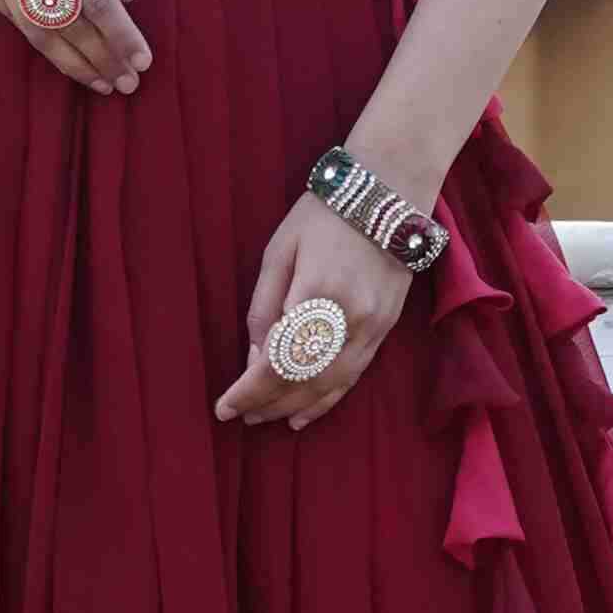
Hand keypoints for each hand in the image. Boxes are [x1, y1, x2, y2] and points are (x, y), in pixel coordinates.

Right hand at [0, 0, 152, 97]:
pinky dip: (43, 43)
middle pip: (67, 23)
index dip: (121, 36)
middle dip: (101, 58)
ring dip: (73, 62)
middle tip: (128, 84)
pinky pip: (14, 19)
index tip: (143, 62)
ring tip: (101, 83)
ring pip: (37, 32)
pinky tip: (66, 56)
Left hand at [216, 194, 411, 430]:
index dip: (249, 391)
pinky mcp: (385, 329)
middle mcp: (349, 319)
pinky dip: (327, 400)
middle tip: (239, 415)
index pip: (278, 362)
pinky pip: (353, 377)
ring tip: (265, 419)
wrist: (388, 193)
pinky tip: (304, 415)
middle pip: (304, 380)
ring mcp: (373, 327)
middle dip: (267, 403)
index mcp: (316, 295)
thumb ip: (263, 307)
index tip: (224, 407)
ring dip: (295, 408)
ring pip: (330, 386)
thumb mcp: (279, 252)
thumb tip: (254, 358)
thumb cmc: (323, 216)